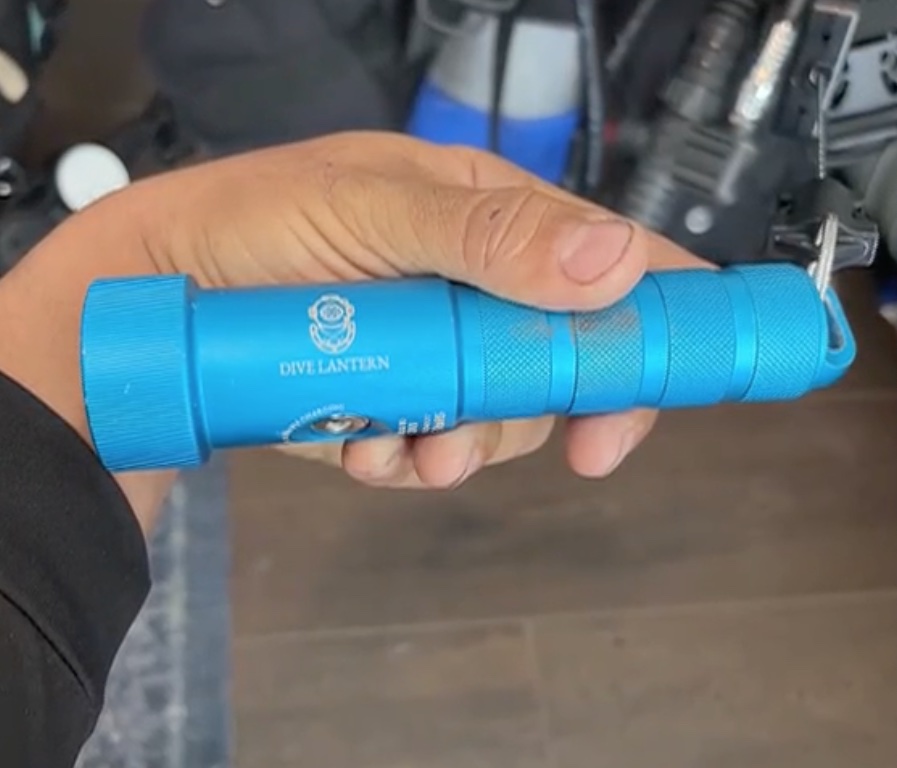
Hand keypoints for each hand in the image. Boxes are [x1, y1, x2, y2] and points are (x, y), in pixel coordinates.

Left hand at [5, 132, 703, 492]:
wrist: (162, 302)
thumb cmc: (256, 227)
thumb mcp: (369, 211)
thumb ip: (486, 237)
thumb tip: (612, 262)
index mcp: (487, 217)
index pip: (601, 260)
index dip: (651, 317)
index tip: (674, 378)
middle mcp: (473, 284)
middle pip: (563, 356)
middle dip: (559, 407)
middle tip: (581, 451)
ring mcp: (436, 349)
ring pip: (503, 415)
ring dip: (474, 445)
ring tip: (414, 448)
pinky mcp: (396, 401)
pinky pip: (436, 448)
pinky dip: (411, 463)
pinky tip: (366, 451)